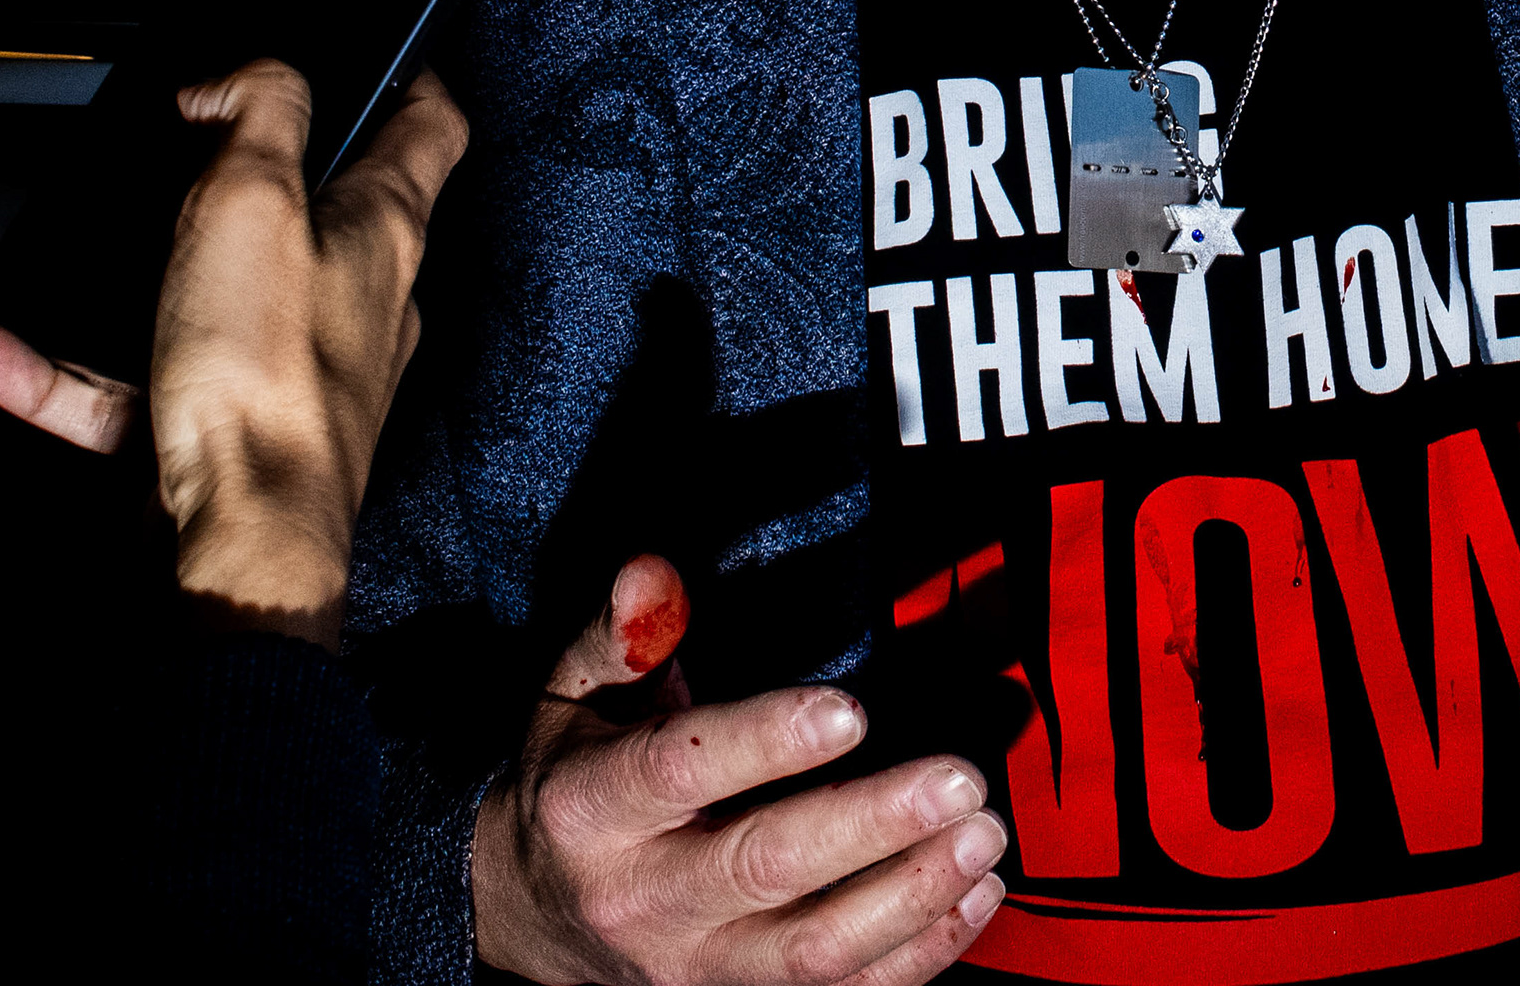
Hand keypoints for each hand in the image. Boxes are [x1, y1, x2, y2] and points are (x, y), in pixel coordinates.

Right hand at [0, 61, 469, 640]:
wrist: (242, 533)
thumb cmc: (268, 376)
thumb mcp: (255, 197)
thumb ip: (260, 111)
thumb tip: (247, 77)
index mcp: (382, 229)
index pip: (430, 128)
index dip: (406, 78)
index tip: (373, 55)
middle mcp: (359, 296)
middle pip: (323, 208)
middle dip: (258, 173)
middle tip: (199, 142)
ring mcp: (300, 365)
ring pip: (214, 296)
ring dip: (137, 276)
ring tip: (80, 254)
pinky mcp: (235, 424)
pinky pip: (140, 383)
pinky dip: (70, 371)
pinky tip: (4, 358)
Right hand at [470, 568, 1004, 985]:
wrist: (535, 915)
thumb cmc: (576, 781)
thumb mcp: (570, 696)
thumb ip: (621, 634)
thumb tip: (655, 573)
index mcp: (594, 807)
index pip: (678, 769)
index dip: (765, 741)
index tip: (852, 709)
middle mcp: (642, 897)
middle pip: (764, 867)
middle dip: (872, 824)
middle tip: (959, 778)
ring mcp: (692, 966)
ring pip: (811, 954)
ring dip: (911, 898)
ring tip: (984, 837)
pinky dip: (919, 955)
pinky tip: (977, 894)